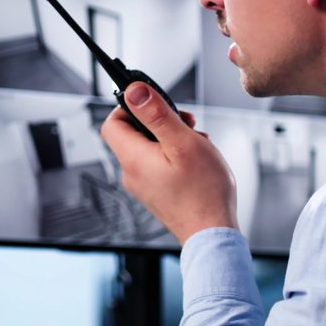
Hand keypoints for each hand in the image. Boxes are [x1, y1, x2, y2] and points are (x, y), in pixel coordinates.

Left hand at [100, 82, 238, 244]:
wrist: (212, 234)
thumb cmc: (203, 193)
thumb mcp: (182, 142)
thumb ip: (156, 114)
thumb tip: (133, 91)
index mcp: (132, 158)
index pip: (112, 122)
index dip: (130, 107)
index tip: (152, 102)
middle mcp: (132, 173)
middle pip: (134, 134)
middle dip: (160, 122)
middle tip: (184, 123)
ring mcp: (144, 186)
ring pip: (150, 148)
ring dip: (172, 138)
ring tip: (196, 143)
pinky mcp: (156, 193)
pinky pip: (159, 165)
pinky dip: (176, 156)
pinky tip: (196, 160)